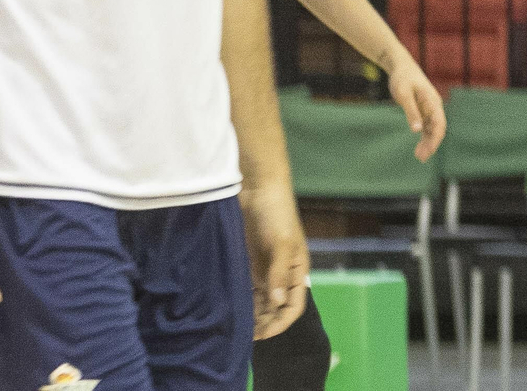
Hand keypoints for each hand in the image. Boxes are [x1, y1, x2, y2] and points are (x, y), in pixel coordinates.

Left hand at [239, 181, 307, 339]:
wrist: (257, 188)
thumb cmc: (277, 214)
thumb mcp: (283, 243)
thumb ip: (279, 273)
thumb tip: (276, 302)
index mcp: (297, 272)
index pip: (292, 306)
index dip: (280, 322)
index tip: (264, 334)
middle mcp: (280, 274)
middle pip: (274, 307)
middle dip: (264, 322)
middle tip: (245, 337)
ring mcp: (263, 268)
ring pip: (259, 299)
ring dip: (251, 314)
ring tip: (236, 328)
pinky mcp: (246, 260)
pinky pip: (245, 285)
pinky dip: (240, 298)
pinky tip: (229, 308)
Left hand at [387, 56, 445, 161]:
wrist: (401, 67)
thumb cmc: (402, 78)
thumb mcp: (404, 94)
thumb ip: (411, 111)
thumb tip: (417, 130)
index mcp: (433, 102)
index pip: (439, 125)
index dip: (435, 139)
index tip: (429, 150)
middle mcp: (434, 107)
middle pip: (437, 129)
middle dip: (431, 145)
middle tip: (421, 158)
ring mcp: (429, 109)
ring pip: (432, 129)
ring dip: (428, 143)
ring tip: (419, 156)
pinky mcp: (422, 110)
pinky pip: (426, 126)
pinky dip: (423, 137)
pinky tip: (419, 147)